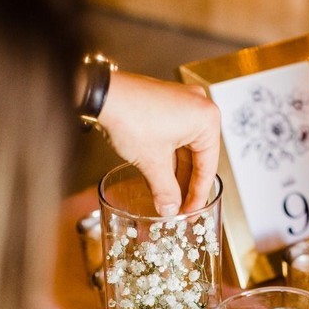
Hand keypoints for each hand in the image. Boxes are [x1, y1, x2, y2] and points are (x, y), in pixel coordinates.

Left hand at [99, 71, 219, 216]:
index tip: (191, 213)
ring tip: (169, 197)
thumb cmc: (129, 116)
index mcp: (206, 119)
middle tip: (181, 208)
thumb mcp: (152, 162)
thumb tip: (170, 209)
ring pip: (184, 149)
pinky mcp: (165, 105)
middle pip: (198, 158)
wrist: (100, 95)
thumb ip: (165, 191)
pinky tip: (160, 178)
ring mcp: (182, 104)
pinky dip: (167, 159)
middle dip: (186, 185)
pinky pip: (174, 138)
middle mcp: (198, 108)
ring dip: (175, 174)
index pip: (208, 167)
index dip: (198, 195)